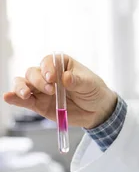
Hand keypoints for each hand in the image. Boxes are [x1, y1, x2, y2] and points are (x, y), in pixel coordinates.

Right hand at [3, 54, 117, 128]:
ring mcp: (41, 90)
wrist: (97, 110)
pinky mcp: (39, 104)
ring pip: (23, 84)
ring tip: (26, 94)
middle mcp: (48, 75)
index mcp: (61, 64)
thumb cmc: (94, 91)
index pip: (48, 61)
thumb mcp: (90, 84)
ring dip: (21, 87)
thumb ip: (77, 81)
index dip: (47, 68)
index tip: (53, 78)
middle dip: (38, 80)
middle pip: (33, 72)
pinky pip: (24, 101)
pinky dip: (15, 98)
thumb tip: (65, 77)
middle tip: (51, 90)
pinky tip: (9, 97)